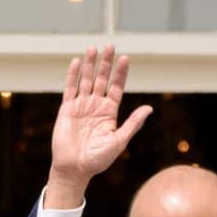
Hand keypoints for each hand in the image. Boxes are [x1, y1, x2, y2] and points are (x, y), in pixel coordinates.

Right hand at [45, 45, 151, 210]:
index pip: (116, 87)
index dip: (120, 73)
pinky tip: (78, 61)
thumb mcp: (119, 141)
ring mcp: (81, 106)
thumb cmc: (97, 160)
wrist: (74, 169)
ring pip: (86, 80)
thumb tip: (149, 108)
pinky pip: (70, 88)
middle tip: (109, 46)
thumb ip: (132, 123)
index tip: (125, 58)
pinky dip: (73, 75)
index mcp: (109, 112)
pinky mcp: (67, 109)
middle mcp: (95, 106)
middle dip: (105, 63)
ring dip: (90, 65)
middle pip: (102, 79)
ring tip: (94, 48)